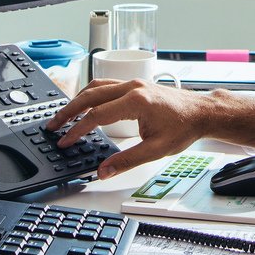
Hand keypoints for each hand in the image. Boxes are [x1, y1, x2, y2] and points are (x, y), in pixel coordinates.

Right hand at [47, 78, 212, 178]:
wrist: (201, 112)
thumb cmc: (184, 127)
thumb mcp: (156, 150)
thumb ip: (126, 161)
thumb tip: (103, 171)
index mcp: (136, 101)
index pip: (96, 115)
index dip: (77, 130)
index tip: (65, 141)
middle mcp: (132, 87)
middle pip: (90, 95)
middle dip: (68, 111)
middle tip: (52, 126)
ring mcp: (133, 83)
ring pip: (96, 87)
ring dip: (77, 100)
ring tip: (63, 116)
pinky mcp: (135, 85)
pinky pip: (106, 85)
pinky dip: (90, 94)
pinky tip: (84, 104)